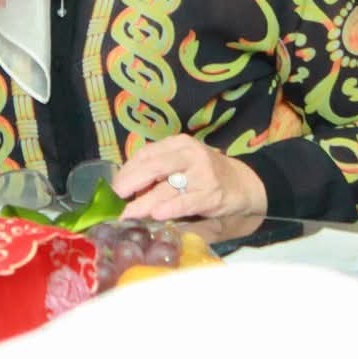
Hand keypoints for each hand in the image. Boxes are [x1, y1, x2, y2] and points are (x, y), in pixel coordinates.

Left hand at [113, 134, 265, 220]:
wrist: (243, 183)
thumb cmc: (204, 174)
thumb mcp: (182, 163)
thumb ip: (158, 170)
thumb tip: (125, 186)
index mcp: (178, 144)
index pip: (146, 153)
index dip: (128, 170)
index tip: (114, 187)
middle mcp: (189, 154)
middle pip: (153, 166)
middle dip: (131, 182)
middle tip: (116, 197)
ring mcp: (202, 174)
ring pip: (167, 187)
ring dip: (144, 202)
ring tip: (128, 213)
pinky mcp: (211, 194)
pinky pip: (186, 201)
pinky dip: (170, 208)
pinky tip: (157, 214)